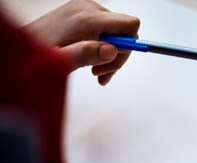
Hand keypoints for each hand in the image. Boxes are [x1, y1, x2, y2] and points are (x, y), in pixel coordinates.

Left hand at [25, 0, 139, 84]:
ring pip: (117, 33)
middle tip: (101, 74)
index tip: (116, 62)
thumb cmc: (38, 56)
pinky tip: (91, 61)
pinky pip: (106, 30)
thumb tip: (113, 49)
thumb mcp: (63, 61)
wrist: (21, 47)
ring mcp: (86, 8)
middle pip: (125, 31)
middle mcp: (89, 8)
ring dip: (110, 55)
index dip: (129, 45)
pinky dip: (103, 48)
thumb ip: (87, 53)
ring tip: (94, 71)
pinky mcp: (83, 13)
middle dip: (118, 56)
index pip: (130, 24)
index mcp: (87, 18)